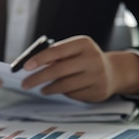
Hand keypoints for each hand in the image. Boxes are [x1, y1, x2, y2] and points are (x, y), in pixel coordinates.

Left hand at [21, 35, 138, 101]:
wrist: (113, 72)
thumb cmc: (84, 59)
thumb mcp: (73, 51)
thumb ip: (55, 55)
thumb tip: (29, 66)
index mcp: (83, 44)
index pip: (56, 51)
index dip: (39, 59)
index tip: (25, 67)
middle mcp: (92, 58)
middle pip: (58, 70)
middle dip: (38, 78)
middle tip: (25, 84)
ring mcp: (97, 76)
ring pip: (64, 85)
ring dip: (49, 88)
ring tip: (42, 89)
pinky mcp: (98, 91)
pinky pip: (73, 95)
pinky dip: (64, 94)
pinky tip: (63, 91)